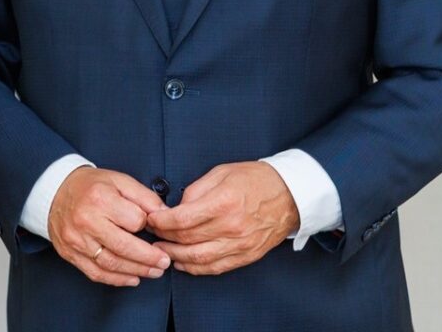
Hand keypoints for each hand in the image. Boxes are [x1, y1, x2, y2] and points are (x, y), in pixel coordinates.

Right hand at [45, 167, 171, 286]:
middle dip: (149, 258)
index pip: (134, 220)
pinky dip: (117, 280)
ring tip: (154, 271)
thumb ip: (144, 197)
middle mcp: (86, 220)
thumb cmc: (90, 186)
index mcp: (100, 198)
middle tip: (165, 262)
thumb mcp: (119, 180)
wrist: (54, 192)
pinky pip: (96, 273)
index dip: (147, 224)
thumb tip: (165, 216)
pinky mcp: (70, 254)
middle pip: (124, 247)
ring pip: (111, 264)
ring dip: (137, 271)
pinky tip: (133, 278)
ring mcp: (76, 240)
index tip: (152, 226)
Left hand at [146, 161, 297, 274]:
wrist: (290, 194)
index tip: (151, 219)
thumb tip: (176, 207)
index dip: (161, 222)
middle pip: (187, 239)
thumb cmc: (255, 180)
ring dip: (176, 256)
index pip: (182, 219)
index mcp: (224, 202)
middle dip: (164, 237)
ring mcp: (240, 244)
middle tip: (152, 233)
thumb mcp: (222, 172)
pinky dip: (196, 268)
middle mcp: (231, 227)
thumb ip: (196, 190)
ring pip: (199, 258)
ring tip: (162, 250)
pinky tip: (183, 263)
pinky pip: (216, 268)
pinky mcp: (246, 255)